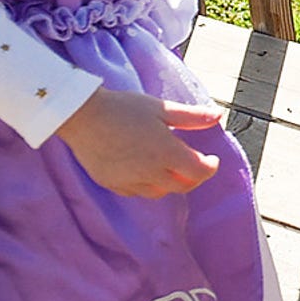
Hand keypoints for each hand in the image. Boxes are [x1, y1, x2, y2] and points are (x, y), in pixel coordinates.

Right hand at [52, 87, 223, 198]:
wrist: (82, 117)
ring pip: (159, 192)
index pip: (199, 172)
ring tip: (170, 167)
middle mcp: (150, 173)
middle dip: (194, 177)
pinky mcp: (112, 184)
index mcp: (166, 153)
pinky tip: (145, 170)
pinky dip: (148, 185)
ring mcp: (129, 182)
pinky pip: (137, 192)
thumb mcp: (161, 108)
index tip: (211, 159)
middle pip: (182, 186)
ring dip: (171, 183)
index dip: (210, 167)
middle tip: (195, 164)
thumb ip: (192, 117)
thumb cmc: (123, 108)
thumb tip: (218, 115)